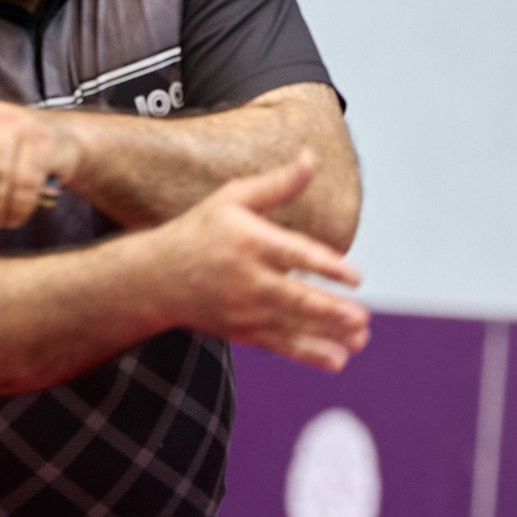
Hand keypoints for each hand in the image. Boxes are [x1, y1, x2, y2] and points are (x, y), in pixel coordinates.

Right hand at [145, 153, 371, 371]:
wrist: (155, 278)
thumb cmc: (200, 231)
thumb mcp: (233, 199)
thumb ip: (277, 184)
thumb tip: (311, 157)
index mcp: (250, 242)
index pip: (294, 255)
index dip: (327, 266)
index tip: (356, 276)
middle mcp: (248, 280)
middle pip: (295, 298)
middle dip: (330, 311)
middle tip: (361, 317)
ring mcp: (245, 310)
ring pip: (292, 327)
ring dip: (327, 336)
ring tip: (358, 341)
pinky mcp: (243, 333)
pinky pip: (280, 345)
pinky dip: (308, 354)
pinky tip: (338, 359)